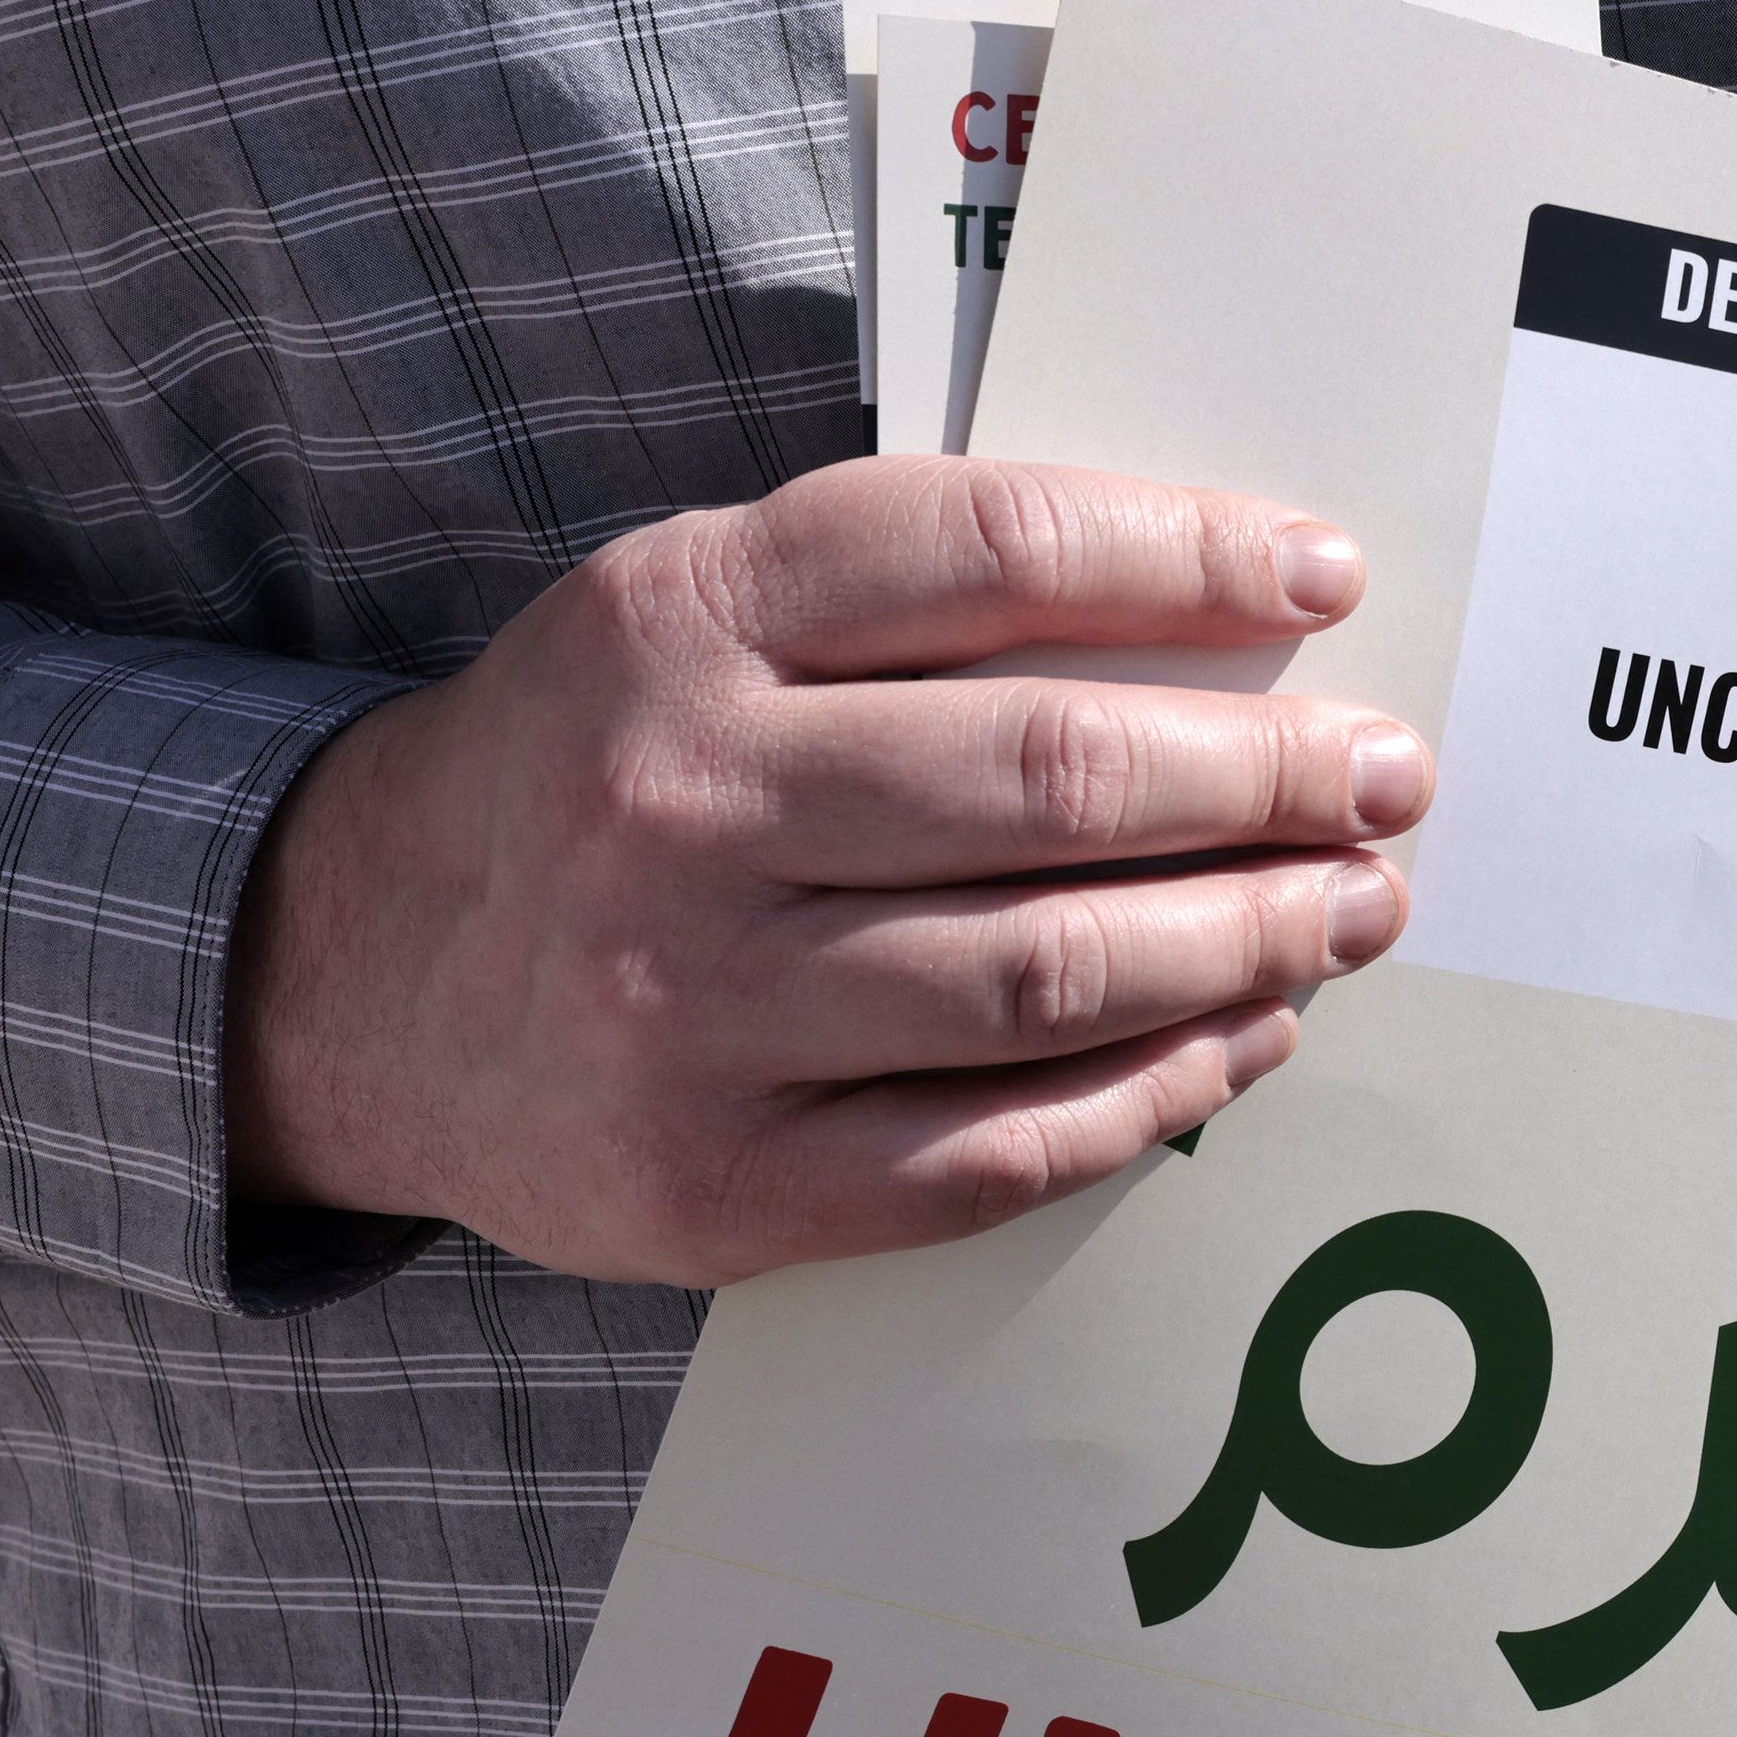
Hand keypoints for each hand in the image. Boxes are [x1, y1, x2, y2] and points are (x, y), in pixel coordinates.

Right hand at [227, 456, 1428, 1286]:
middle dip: (1261, 778)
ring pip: (1042, 975)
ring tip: (1350, 911)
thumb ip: (902, 603)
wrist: (351, 984)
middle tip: (1385, 781)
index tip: (1323, 572)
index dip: (1181, 555)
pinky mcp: (719, 1183)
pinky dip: (1154, 1094)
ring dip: (1241, 942)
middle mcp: (679, 807)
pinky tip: (1248, 1041)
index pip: (981, 553)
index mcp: (678, 624)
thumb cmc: (595, 775)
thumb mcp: (689, 621)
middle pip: (1044, 781)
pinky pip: (995, 1149)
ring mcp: (693, 1011)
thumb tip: (1214, 620)